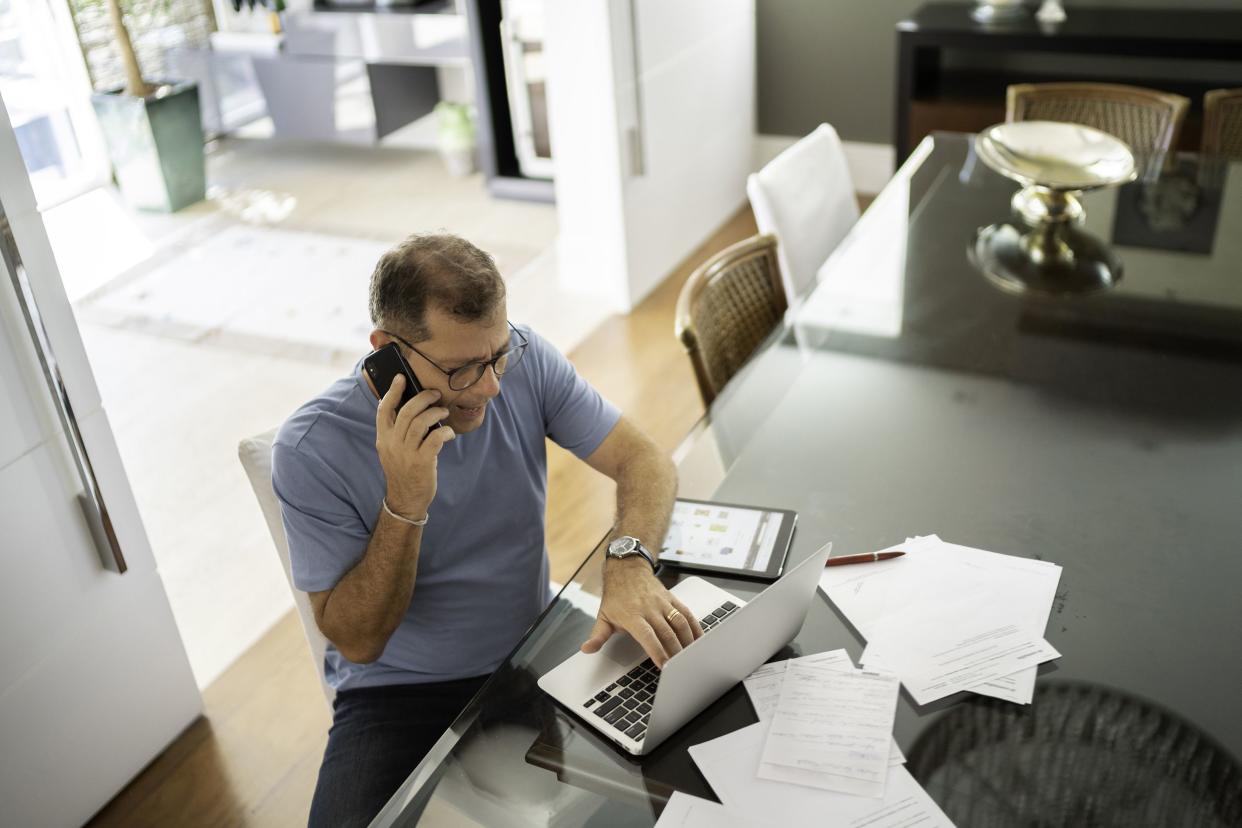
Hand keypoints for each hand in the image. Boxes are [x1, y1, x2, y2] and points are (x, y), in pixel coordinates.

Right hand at [375, 375, 454, 516]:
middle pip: (406, 412)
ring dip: (435, 413)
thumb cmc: (404, 471)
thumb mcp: (393, 450)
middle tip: (435, 394)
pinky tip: (448, 433)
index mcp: (383, 439)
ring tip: (443, 412)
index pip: (383, 410)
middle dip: (423, 398)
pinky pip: (435, 438)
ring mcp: (406, 453)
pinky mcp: (421, 462)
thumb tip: (415, 408)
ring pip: (421, 422)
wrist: (406, 499)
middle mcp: (392, 444)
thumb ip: (398, 432)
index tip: (401, 378)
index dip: (392, 392)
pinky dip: (444, 432)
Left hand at [580, 557, 702, 667]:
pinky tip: (699, 640)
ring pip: (679, 623)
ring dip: (687, 641)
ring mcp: (662, 603)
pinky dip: (695, 627)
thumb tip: (587, 649)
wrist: (627, 569)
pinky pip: (686, 614)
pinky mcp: (672, 599)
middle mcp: (649, 609)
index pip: (647, 636)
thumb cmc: (616, 596)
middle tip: (681, 668)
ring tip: (692, 657)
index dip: (657, 651)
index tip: (664, 665)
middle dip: (675, 652)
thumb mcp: (603, 616)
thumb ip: (597, 636)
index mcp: (632, 615)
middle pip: (667, 633)